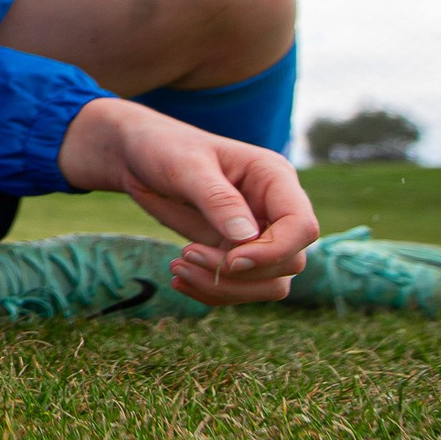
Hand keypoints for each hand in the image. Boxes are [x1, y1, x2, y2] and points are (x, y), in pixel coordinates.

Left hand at [59, 97, 319, 303]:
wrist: (140, 157)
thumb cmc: (164, 149)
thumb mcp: (185, 166)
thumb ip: (217, 198)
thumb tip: (247, 237)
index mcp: (274, 178)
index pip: (301, 226)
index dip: (274, 251)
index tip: (231, 260)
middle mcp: (274, 209)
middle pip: (289, 262)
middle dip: (240, 272)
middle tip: (186, 254)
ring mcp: (258, 234)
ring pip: (269, 283)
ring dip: (225, 287)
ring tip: (177, 268)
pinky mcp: (235, 252)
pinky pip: (241, 287)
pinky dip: (211, 290)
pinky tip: (178, 278)